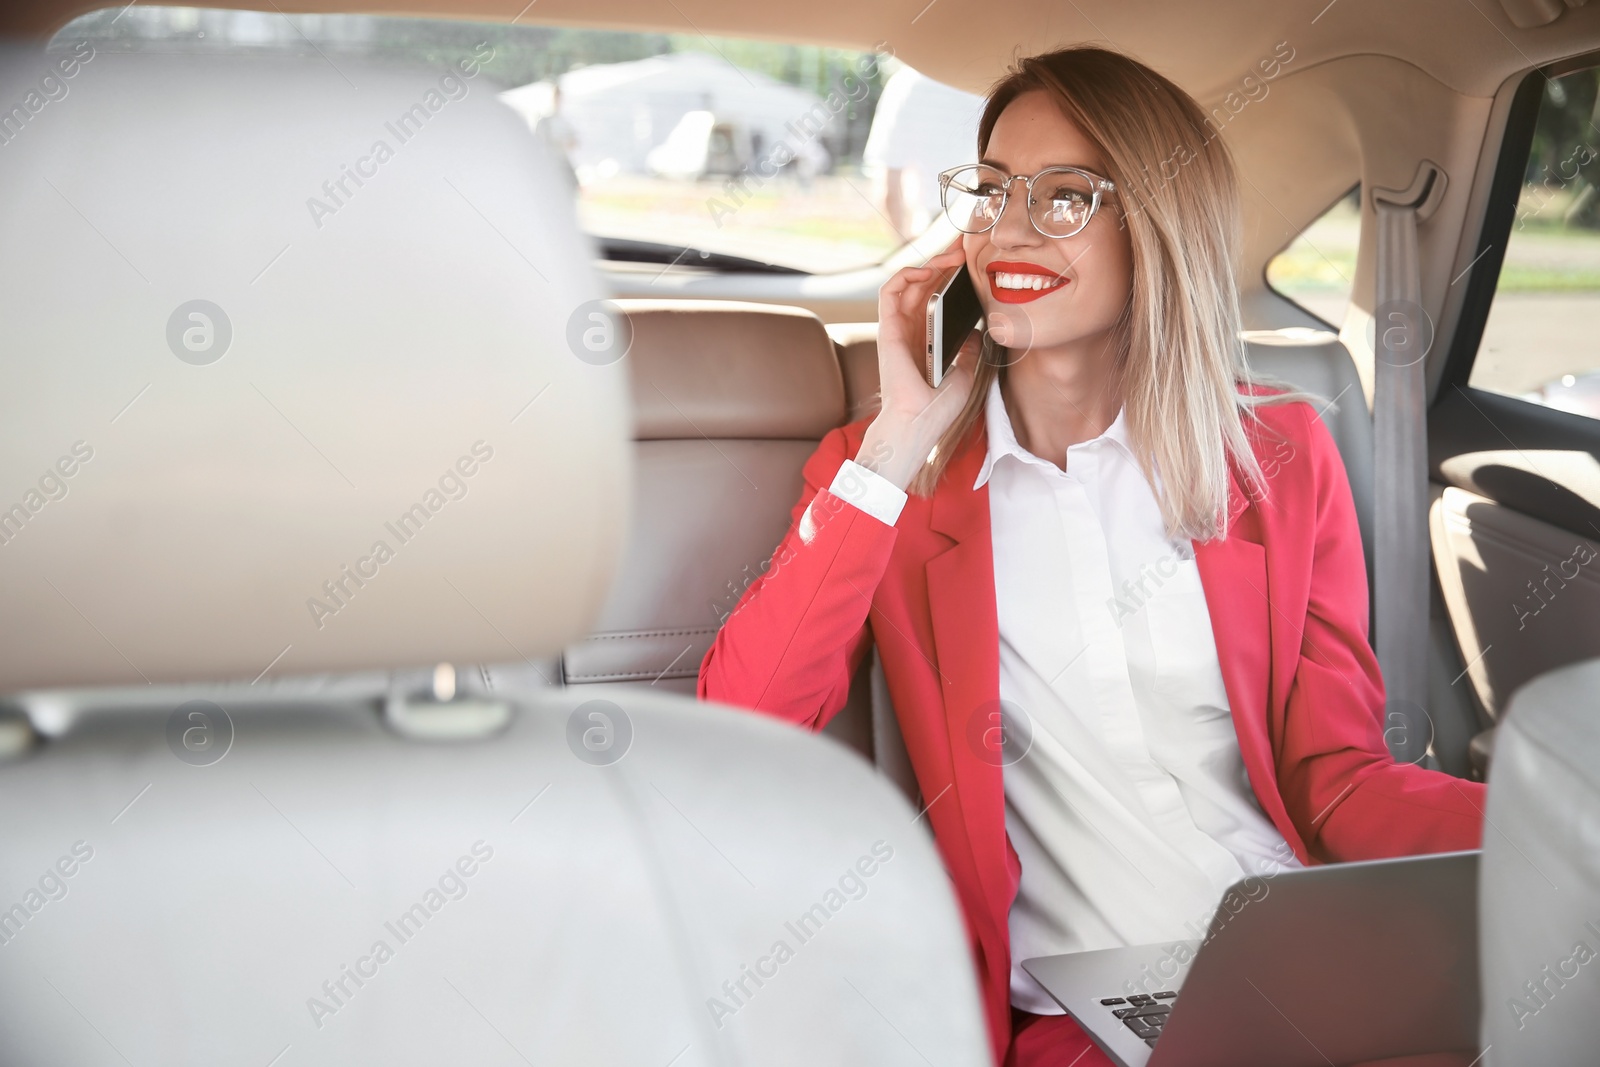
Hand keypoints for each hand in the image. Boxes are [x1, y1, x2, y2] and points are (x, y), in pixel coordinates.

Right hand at [858, 239, 980, 489]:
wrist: (917, 425)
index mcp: (927, 341)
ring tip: (954, 254)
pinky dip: (905, 275)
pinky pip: (890, 292)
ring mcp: (898, 329)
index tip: (974, 263)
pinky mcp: (887, 329)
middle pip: (925, 285)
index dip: (953, 278)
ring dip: (930, 263)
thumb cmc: (936, 410)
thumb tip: (976, 332)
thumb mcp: (965, 375)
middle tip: (966, 244)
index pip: (937, 299)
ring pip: (909, 283)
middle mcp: (911, 331)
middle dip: (945, 261)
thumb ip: (968, 351)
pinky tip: (927, 269)